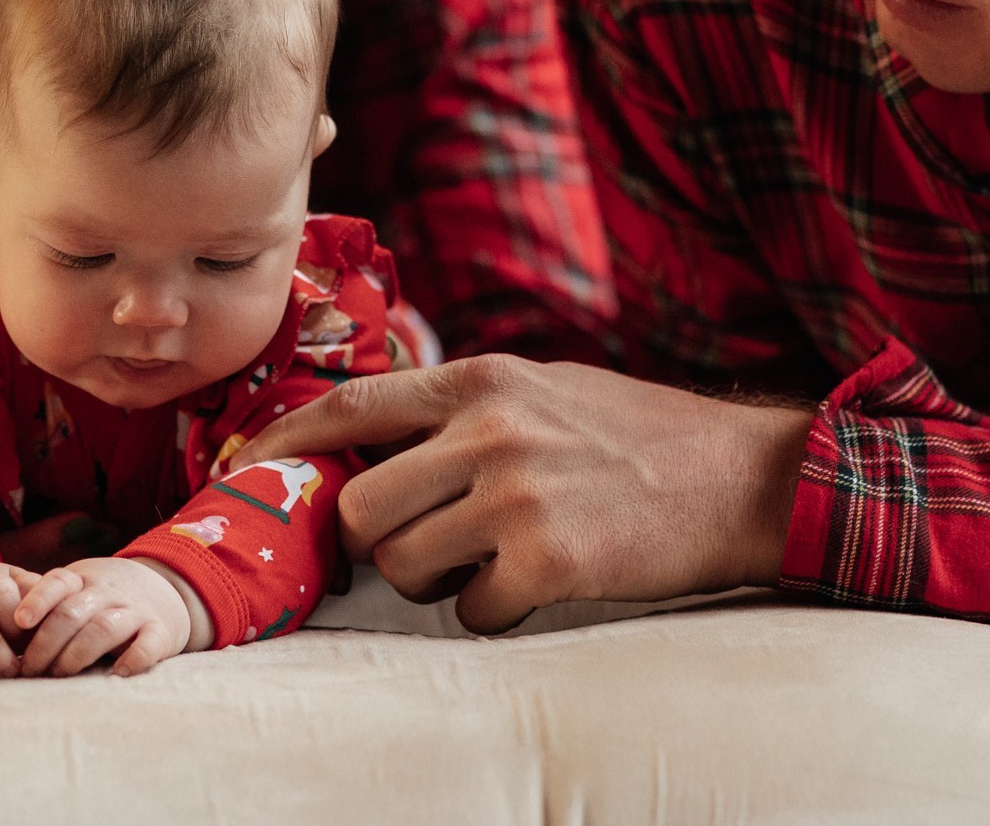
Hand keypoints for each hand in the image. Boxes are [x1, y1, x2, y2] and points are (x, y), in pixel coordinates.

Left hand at [13, 557, 206, 678]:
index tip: (19, 622)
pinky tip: (118, 673)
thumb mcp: (78, 590)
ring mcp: (135, 611)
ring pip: (103, 628)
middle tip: (29, 669)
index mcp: (83, 580)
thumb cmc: (104, 598)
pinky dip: (134, 658)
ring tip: (59, 674)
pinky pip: (148, 644)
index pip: (57, 583)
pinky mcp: (161, 632)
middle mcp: (108, 592)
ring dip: (77, 654)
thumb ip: (49, 607)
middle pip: (72, 612)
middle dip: (46, 643)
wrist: (165, 589)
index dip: (37, 600)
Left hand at [234, 356, 812, 634]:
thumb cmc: (639, 435)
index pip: (349, 407)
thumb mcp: (542, 388)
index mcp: (480, 379)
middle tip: (427, 544)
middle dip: (378, 541)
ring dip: (435, 580)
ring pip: (404, 563)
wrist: (744, 477)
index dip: (285, 444)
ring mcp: (516, 493)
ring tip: (491, 559)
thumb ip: (460, 406)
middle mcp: (489, 428)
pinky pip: (469, 609)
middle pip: (361, 506)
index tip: (245, 472)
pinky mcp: (548, 558)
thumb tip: (372, 437)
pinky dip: (492, 610)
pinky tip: (536, 585)